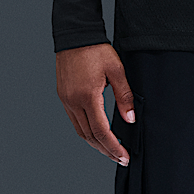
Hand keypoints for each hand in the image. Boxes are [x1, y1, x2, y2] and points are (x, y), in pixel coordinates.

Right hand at [56, 43, 134, 163]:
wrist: (75, 35)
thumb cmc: (96, 50)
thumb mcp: (117, 70)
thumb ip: (124, 96)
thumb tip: (130, 119)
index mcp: (87, 96)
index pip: (101, 131)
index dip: (113, 147)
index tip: (124, 156)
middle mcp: (73, 101)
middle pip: (89, 136)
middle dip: (106, 150)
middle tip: (120, 158)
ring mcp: (66, 100)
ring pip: (80, 131)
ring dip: (95, 143)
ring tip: (110, 149)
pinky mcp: (63, 96)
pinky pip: (74, 121)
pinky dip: (86, 131)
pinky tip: (96, 133)